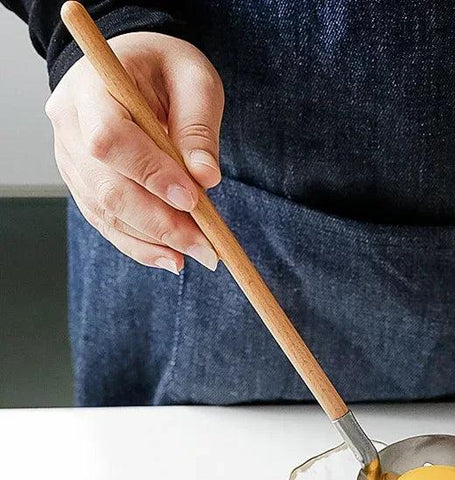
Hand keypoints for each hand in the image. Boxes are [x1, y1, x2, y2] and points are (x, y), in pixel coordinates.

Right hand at [45, 32, 223, 273]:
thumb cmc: (166, 69)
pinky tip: (172, 257)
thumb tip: (205, 179)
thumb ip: (198, 127)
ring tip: (196, 255)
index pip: (109, 139)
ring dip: (153, 242)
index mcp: (91, 86)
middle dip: (160, 224)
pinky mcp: (83, 183)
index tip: (192, 199)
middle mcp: (69, 125)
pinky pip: (107, 222)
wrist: (135, 68)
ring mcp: (70, 158)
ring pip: (105, 212)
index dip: (150, 174)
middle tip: (206, 247)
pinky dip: (140, 245)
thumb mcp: (195, 81)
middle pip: (106, 188)